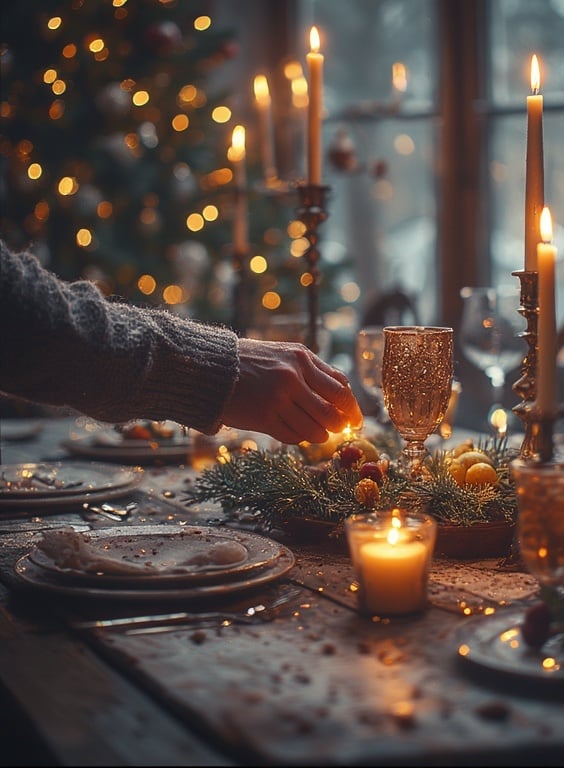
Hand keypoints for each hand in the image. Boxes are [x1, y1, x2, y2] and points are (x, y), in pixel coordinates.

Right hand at [221, 338, 362, 443]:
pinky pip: (294, 437)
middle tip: (339, 431)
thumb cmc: (253, 361)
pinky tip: (296, 432)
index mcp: (302, 359)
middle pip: (332, 413)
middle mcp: (292, 378)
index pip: (340, 389)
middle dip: (340, 427)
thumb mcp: (287, 354)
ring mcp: (278, 399)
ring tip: (317, 433)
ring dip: (320, 436)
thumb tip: (345, 392)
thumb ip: (315, 370)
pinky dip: (300, 438)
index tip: (355, 420)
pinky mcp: (264, 418)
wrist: (213, 368)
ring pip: (315, 429)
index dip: (352, 409)